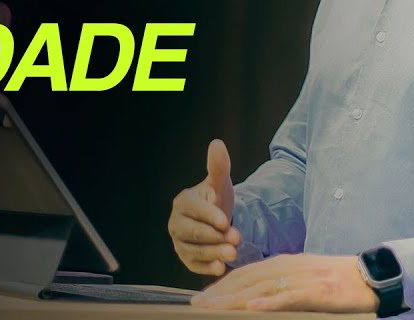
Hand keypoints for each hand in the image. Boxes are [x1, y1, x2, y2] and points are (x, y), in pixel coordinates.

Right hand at [168, 139, 240, 274]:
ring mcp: (179, 242)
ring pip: (195, 250)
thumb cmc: (218, 199)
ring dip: (214, 253)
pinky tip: (221, 268)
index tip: (226, 221)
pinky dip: (207, 267)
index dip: (210, 216)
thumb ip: (218, 166)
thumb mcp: (220, 183)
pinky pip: (194, 265)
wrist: (219, 221)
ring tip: (234, 254)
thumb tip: (217, 143)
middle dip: (215, 237)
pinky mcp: (187, 258)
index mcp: (183, 202)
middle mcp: (176, 223)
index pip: (194, 210)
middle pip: (193, 232)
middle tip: (237, 240)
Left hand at [190, 252, 380, 312]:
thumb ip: (279, 284)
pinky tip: (253, 306)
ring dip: (236, 297)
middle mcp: (289, 267)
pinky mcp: (318, 291)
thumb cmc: (336, 280)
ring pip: (263, 287)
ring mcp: (302, 278)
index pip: (246, 273)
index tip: (202, 297)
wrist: (370, 276)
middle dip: (221, 292)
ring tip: (214, 306)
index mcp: (284, 264)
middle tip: (197, 304)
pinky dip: (270, 301)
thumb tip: (254, 297)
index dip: (222, 284)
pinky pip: (290, 297)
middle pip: (248, 279)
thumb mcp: (302, 278)